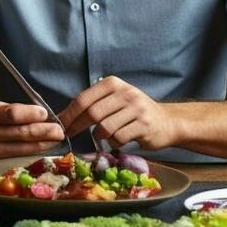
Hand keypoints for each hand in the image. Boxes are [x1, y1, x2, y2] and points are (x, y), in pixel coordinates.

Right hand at [0, 102, 65, 159]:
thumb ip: (17, 110)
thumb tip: (44, 116)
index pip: (11, 114)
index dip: (30, 114)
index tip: (45, 113)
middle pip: (21, 133)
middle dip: (44, 131)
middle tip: (60, 129)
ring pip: (24, 148)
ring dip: (45, 143)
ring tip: (57, 138)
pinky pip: (21, 158)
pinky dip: (37, 152)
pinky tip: (46, 147)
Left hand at [59, 77, 178, 149]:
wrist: (167, 122)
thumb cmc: (133, 112)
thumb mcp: (114, 100)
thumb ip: (92, 104)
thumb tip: (62, 117)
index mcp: (113, 84)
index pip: (84, 99)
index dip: (68, 114)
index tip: (59, 125)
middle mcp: (125, 92)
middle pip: (92, 113)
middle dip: (77, 126)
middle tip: (70, 135)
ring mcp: (136, 108)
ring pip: (105, 128)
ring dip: (100, 136)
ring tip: (105, 135)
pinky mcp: (145, 125)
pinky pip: (119, 138)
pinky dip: (114, 143)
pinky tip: (120, 139)